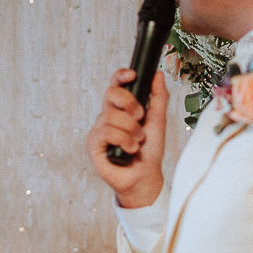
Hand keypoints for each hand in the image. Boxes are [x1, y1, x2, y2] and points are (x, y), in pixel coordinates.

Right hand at [86, 68, 167, 208]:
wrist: (145, 177)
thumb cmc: (149, 151)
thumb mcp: (158, 121)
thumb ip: (159, 98)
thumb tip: (158, 75)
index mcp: (121, 108)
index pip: (116, 85)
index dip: (121, 76)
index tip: (132, 75)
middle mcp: (107, 116)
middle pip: (111, 93)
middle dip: (130, 103)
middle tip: (140, 117)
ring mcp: (99, 129)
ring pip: (112, 115)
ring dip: (132, 130)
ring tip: (138, 143)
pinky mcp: (94, 144)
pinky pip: (107, 131)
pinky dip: (123, 140)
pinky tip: (130, 150)